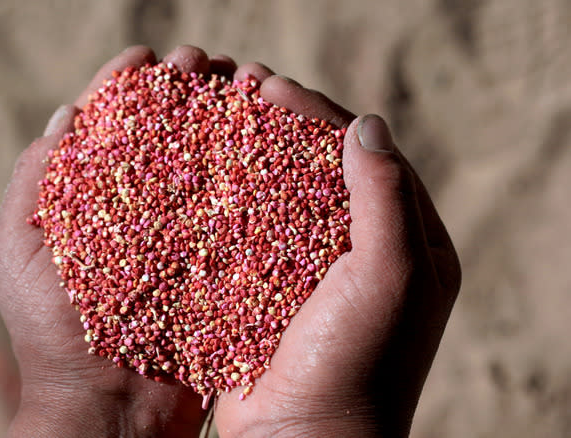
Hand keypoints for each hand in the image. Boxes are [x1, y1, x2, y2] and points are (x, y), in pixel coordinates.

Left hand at [0, 46, 222, 437]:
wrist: (106, 411)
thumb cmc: (52, 335)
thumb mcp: (17, 253)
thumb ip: (32, 182)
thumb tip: (64, 116)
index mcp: (87, 201)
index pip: (107, 127)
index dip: (126, 85)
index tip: (149, 58)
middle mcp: (136, 211)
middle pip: (163, 136)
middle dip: (184, 93)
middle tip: (208, 65)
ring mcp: (177, 236)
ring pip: (203, 165)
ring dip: (222, 121)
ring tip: (245, 87)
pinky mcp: (212, 265)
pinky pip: (232, 213)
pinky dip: (249, 176)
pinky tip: (267, 144)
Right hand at [212, 66, 461, 435]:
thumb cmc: (357, 362)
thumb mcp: (389, 276)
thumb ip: (385, 198)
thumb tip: (366, 125)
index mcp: (411, 246)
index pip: (369, 159)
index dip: (323, 117)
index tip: (275, 88)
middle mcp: (366, 253)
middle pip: (324, 170)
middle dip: (286, 127)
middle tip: (244, 89)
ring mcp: (315, 271)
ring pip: (285, 196)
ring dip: (255, 156)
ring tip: (219, 118)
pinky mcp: (271, 289)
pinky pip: (254, 232)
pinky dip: (232, 201)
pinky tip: (204, 175)